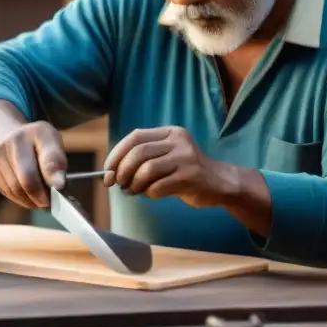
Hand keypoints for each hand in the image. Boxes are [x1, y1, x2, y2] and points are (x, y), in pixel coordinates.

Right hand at [0, 121, 67, 208]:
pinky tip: (29, 196)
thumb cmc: (38, 143)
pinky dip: (21, 199)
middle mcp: (13, 142)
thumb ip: (57, 162)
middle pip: (28, 179)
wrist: (9, 136)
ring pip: (16, 190)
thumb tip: (58, 185)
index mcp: (37, 132)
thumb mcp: (54, 143)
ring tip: (42, 199)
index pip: (47, 156)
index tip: (60, 188)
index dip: (53, 174)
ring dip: (31, 200)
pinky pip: (8, 193)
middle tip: (51, 202)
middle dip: (41, 195)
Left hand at [102, 126, 237, 207]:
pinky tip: (153, 195)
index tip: (107, 171)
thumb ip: (144, 158)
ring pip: (147, 170)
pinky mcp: (191, 176)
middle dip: (122, 171)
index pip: (135, 137)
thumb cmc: (186, 171)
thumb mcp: (167, 156)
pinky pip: (159, 187)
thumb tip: (111, 172)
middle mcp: (178, 141)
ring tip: (135, 191)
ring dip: (135, 184)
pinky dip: (149, 193)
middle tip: (118, 184)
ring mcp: (186, 158)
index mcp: (170, 132)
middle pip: (139, 153)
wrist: (220, 183)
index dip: (117, 154)